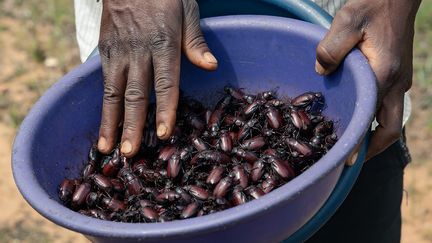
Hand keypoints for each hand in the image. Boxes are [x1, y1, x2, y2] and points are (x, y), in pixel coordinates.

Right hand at [97, 0, 216, 156]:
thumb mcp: (187, 10)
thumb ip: (196, 42)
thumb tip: (211, 66)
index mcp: (163, 43)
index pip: (165, 82)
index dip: (165, 109)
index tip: (163, 133)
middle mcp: (138, 51)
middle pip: (135, 94)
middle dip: (132, 126)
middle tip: (130, 153)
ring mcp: (118, 52)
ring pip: (113, 93)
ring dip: (110, 123)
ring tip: (107, 148)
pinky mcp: (104, 51)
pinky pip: (103, 84)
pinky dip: (103, 107)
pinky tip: (102, 125)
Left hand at [315, 0, 420, 162]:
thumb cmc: (372, 5)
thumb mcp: (347, 22)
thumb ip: (331, 49)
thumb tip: (320, 71)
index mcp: (383, 76)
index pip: (372, 120)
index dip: (359, 143)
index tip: (345, 160)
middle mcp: (396, 83)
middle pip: (390, 128)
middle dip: (373, 148)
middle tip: (352, 159)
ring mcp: (399, 79)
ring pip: (391, 118)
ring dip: (375, 134)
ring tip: (353, 143)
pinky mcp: (397, 72)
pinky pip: (388, 103)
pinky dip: (376, 117)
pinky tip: (359, 114)